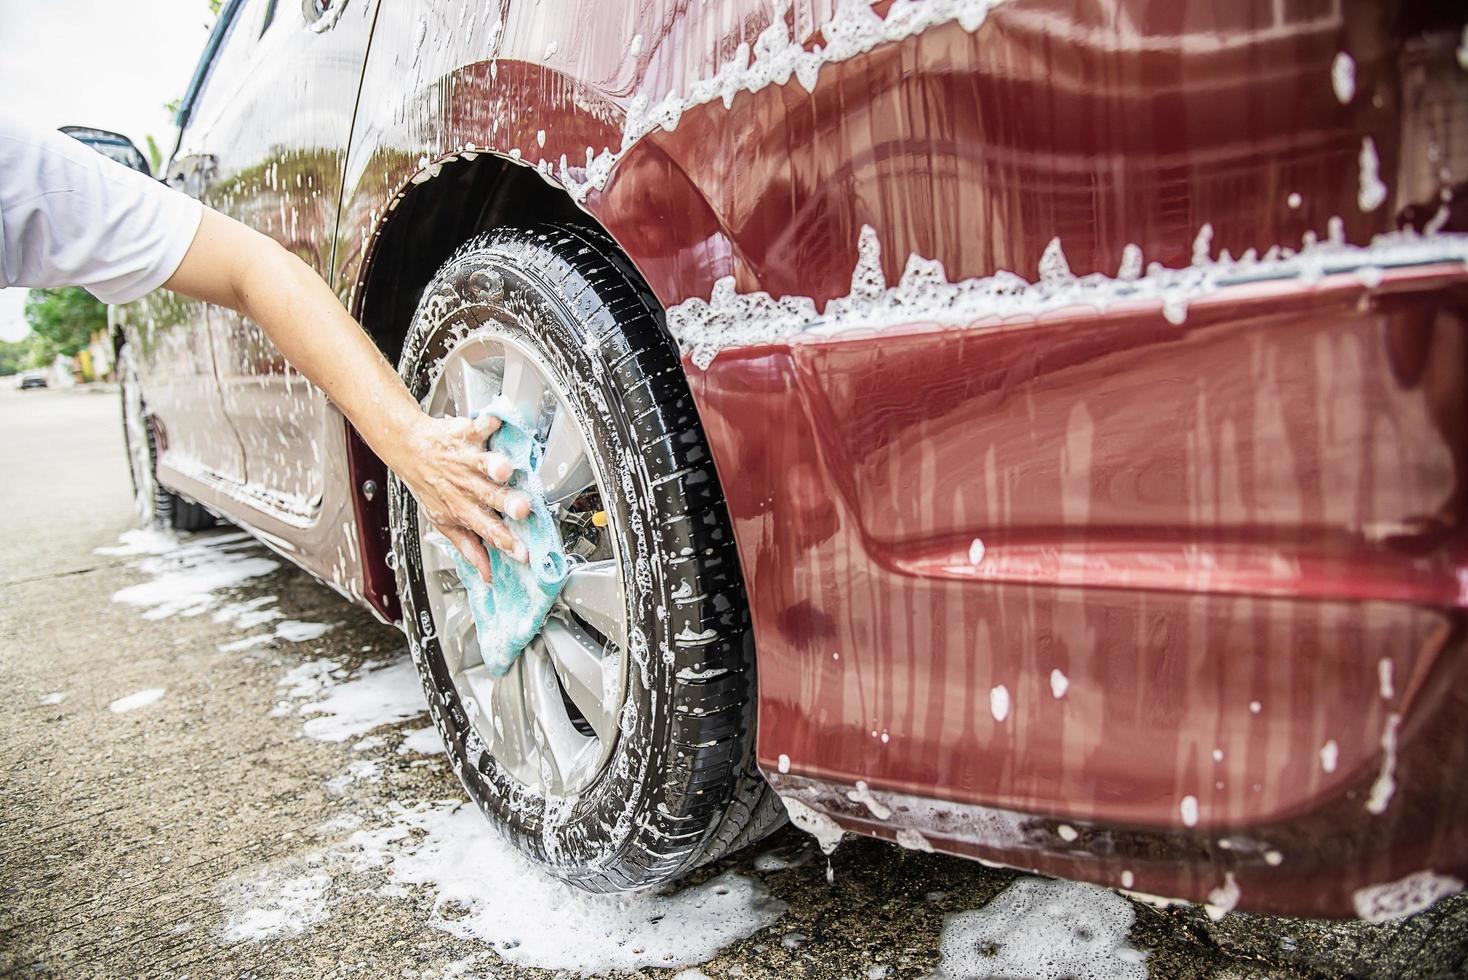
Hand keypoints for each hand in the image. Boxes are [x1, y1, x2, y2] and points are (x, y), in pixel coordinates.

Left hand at [390, 413, 531, 580]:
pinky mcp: (465, 435)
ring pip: (482, 464)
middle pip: (489, 497)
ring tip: (505, 469)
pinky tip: (495, 422)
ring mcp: (466, 460)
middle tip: (523, 510)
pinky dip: (485, 424)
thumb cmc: (430, 485)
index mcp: (464, 508)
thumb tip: (487, 573)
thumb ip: (468, 546)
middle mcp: (467, 486)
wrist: (408, 450)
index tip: (524, 553)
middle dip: (506, 504)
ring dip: (493, 466)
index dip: (505, 542)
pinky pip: (476, 429)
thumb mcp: (444, 521)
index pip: (487, 529)